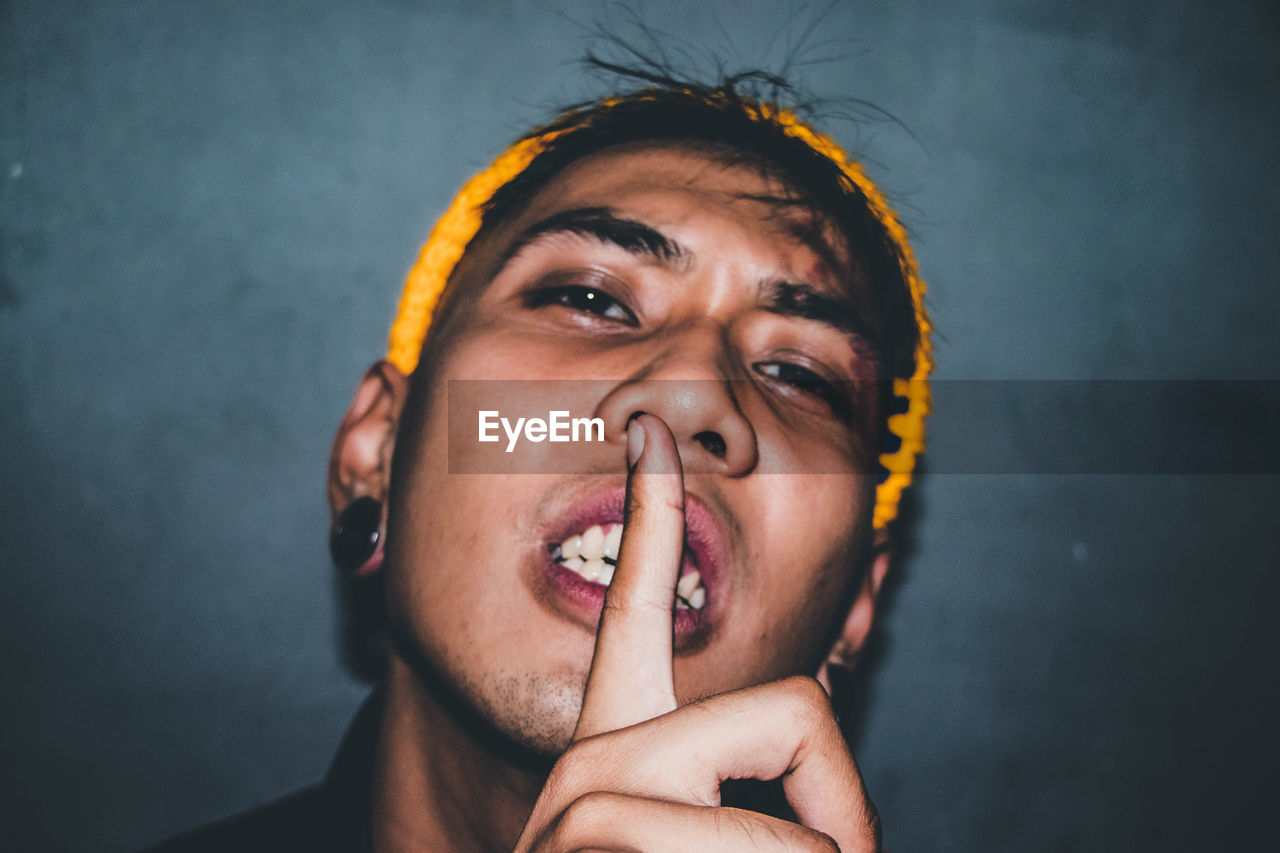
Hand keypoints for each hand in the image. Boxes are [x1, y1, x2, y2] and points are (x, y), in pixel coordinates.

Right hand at [513, 414, 880, 851]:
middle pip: (798, 711)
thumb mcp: (678, 836)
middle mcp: (593, 761)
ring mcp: (587, 808)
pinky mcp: (589, 841)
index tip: (652, 433)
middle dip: (842, 812)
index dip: (653, 516)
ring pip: (806, 831)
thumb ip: (736, 774)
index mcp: (613, 742)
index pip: (635, 606)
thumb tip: (840, 753)